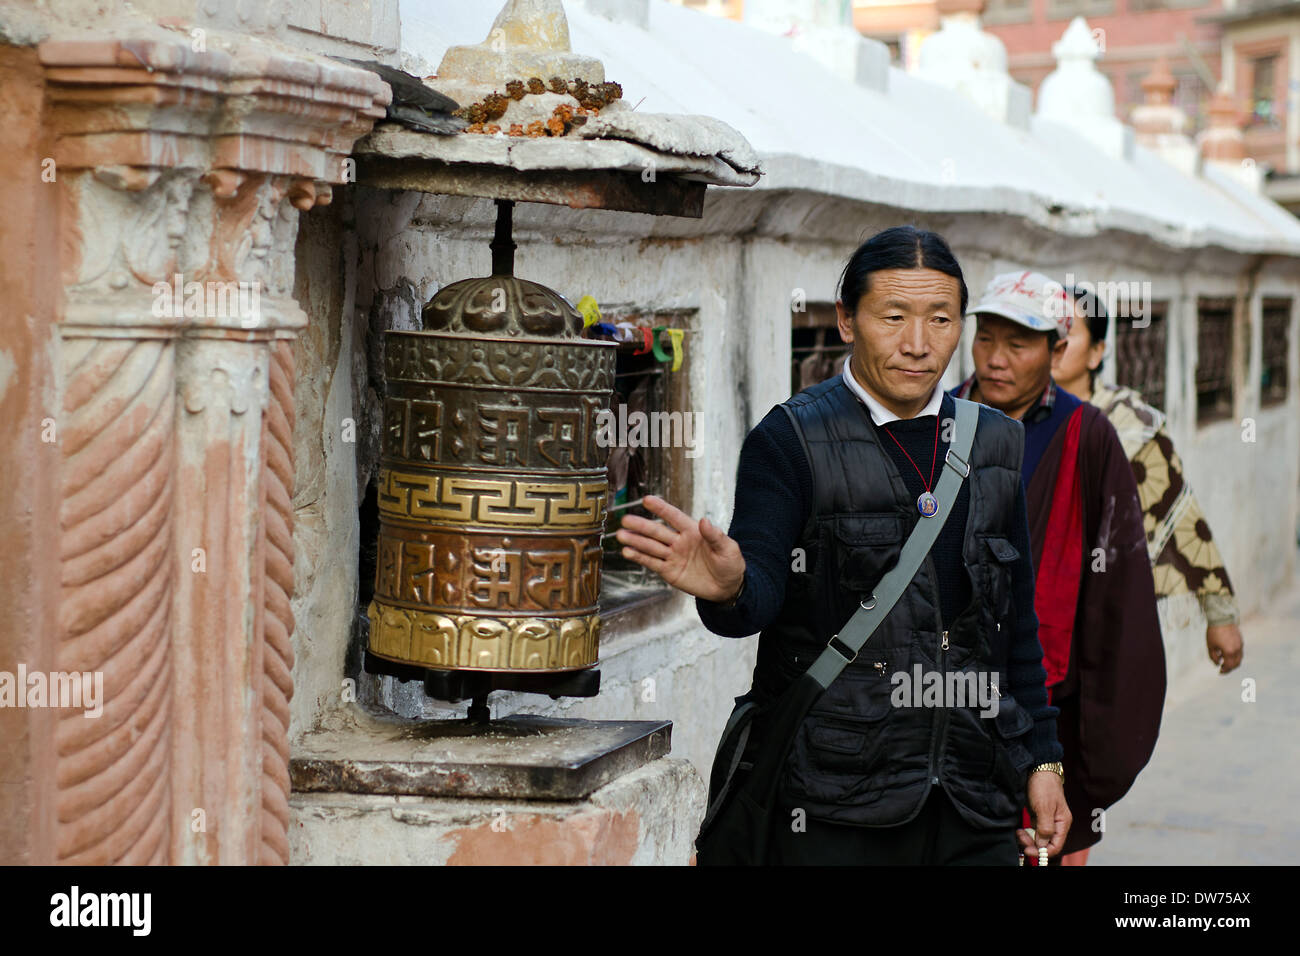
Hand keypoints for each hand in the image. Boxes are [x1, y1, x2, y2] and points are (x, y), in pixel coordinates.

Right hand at [614, 494, 745, 603]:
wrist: (727, 588)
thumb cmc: (730, 564)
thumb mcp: (728, 549)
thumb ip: (715, 536)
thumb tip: (705, 521)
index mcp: (693, 531)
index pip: (674, 517)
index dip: (661, 508)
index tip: (647, 499)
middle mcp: (679, 541)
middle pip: (657, 532)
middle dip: (641, 526)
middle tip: (625, 519)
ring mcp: (673, 556)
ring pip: (651, 547)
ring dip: (636, 541)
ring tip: (621, 535)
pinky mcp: (669, 571)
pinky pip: (652, 563)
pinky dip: (639, 557)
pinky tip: (627, 552)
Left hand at [1017, 771, 1070, 860]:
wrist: (1038, 768)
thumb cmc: (1043, 785)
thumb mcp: (1044, 807)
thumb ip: (1045, 827)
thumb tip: (1043, 844)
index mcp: (1062, 822)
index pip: (1056, 845)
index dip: (1043, 851)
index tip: (1028, 850)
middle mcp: (1056, 823)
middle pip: (1047, 843)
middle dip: (1033, 844)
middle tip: (1021, 838)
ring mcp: (1047, 819)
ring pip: (1039, 837)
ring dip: (1029, 839)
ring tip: (1019, 833)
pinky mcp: (1039, 815)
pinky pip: (1034, 830)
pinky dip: (1027, 832)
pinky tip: (1020, 829)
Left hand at [1205, 624, 1242, 673]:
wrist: (1221, 618)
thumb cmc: (1214, 632)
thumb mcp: (1210, 646)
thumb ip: (1213, 657)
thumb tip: (1217, 664)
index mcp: (1230, 651)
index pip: (1229, 666)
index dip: (1224, 670)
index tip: (1219, 672)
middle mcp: (1237, 649)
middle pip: (1236, 663)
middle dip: (1230, 668)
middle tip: (1222, 669)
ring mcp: (1240, 644)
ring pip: (1239, 658)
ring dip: (1233, 662)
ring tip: (1224, 661)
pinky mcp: (1241, 640)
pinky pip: (1239, 651)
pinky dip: (1234, 655)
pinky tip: (1227, 653)